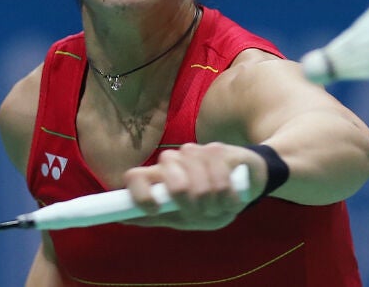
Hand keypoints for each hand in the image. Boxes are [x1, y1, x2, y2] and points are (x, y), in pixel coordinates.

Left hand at [121, 142, 261, 230]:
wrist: (248, 182)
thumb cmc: (209, 203)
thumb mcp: (184, 217)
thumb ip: (155, 216)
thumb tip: (121, 219)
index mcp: (158, 179)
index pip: (134, 177)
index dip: (140, 195)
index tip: (155, 210)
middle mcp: (171, 162)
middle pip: (174, 185)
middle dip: (193, 207)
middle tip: (203, 211)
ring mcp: (192, 152)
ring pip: (200, 187)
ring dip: (215, 205)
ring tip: (219, 204)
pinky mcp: (216, 148)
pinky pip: (221, 183)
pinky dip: (229, 199)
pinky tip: (232, 196)